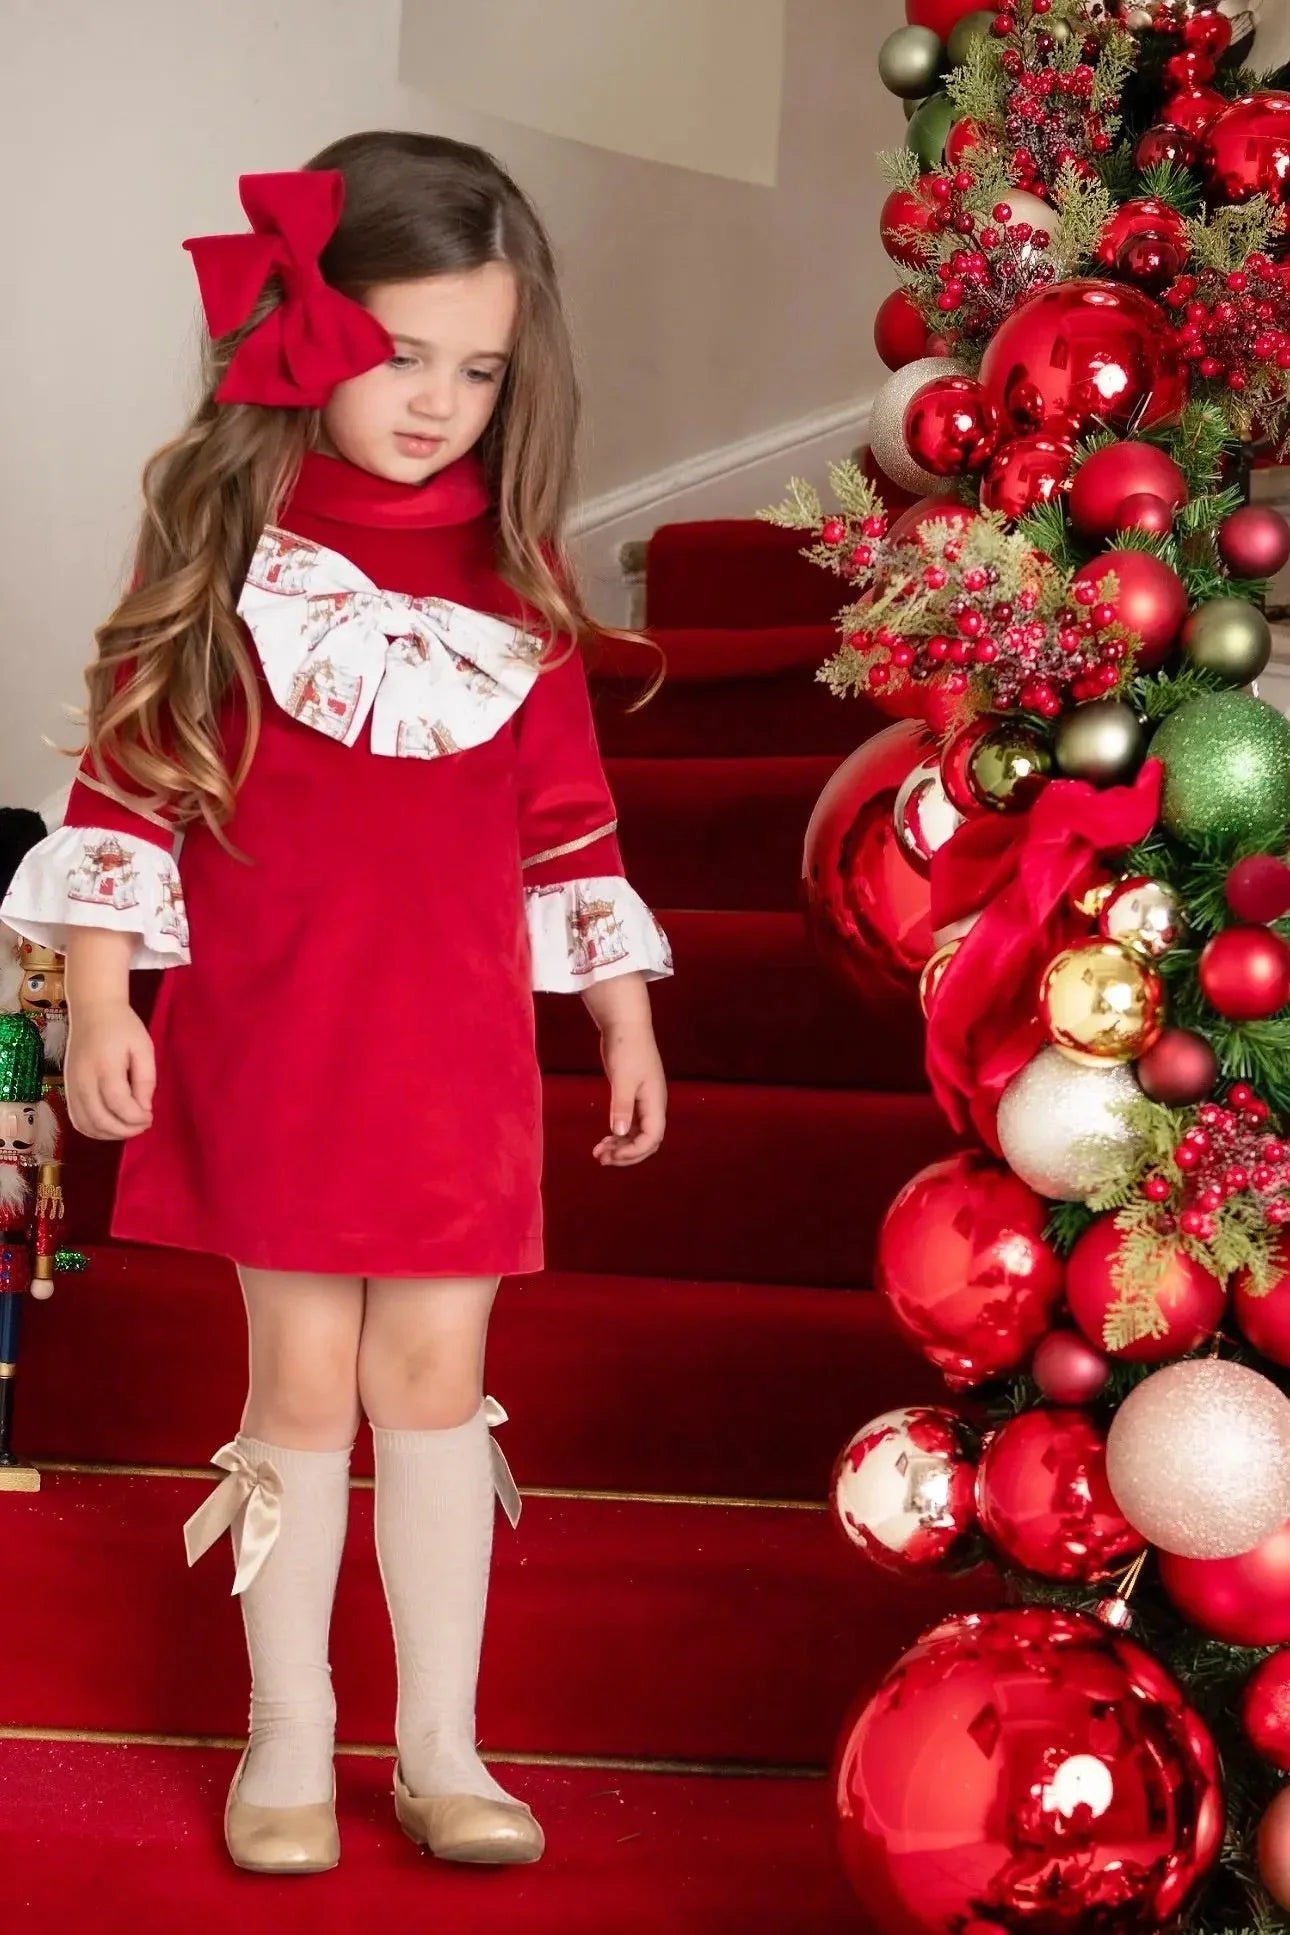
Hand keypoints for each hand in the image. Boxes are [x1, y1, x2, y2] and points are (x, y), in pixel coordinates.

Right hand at [67, 1001, 155, 1140]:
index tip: (151, 1116)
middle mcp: (84, 1081)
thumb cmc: (123, 1027)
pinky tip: (111, 1126)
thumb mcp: (143, 1048)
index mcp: (105, 1067)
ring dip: (110, 1134)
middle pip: (101, 1120)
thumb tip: (144, 1110)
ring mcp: (72, 1087)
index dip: (137, 1119)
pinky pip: (77, 1120)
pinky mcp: (68, 1090)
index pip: (119, 1105)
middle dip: (126, 1130)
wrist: (92, 1011)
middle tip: (143, 1125)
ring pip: (87, 1125)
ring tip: (129, 1126)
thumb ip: (145, 1080)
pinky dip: (94, 1130)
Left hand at [593, 1023, 667, 1166]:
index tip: (612, 1155)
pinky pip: (631, 1124)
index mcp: (655, 1102)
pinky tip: (605, 1138)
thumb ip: (622, 1106)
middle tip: (602, 1159)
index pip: (652, 1138)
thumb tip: (620, 1132)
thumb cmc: (626, 1047)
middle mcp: (653, 1105)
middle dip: (627, 1154)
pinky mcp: (634, 1096)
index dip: (634, 1151)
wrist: (625, 1024)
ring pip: (638, 1135)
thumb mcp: (622, 1078)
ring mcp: (645, 1101)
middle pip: (647, 1142)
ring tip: (599, 1153)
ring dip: (621, 1146)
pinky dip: (619, 1135)